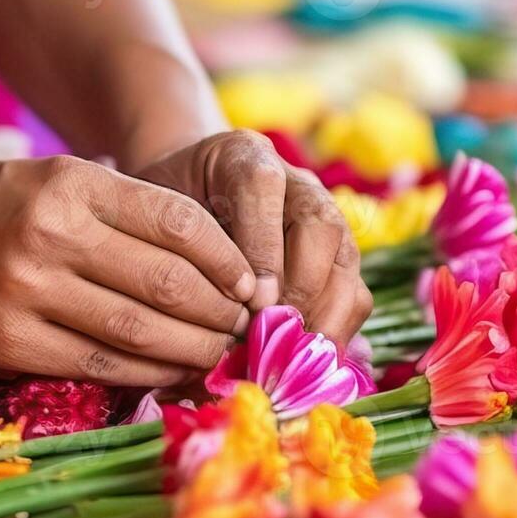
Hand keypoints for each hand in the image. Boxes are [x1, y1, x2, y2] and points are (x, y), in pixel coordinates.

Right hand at [0, 156, 254, 384]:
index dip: (228, 260)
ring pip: (140, 332)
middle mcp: (50, 234)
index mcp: (70, 183)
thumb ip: (123, 211)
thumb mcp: (53, 176)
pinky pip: (97, 365)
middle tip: (248, 326)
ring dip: (194, 349)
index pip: (179, 224)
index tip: (250, 283)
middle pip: (169, 283)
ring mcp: (26, 292)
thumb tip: (213, 266)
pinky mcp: (7, 342)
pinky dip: (146, 372)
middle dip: (222, 312)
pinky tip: (170, 371)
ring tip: (219, 353)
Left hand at [133, 130, 373, 345]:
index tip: (251, 303)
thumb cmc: (172, 210)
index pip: (262, 187)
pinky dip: (336, 330)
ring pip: (345, 261)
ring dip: (324, 316)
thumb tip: (214, 323)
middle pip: (321, 226)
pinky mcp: (339, 259)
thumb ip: (180, 247)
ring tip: (292, 357)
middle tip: (273, 337)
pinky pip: (354, 293)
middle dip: (300, 289)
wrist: (195, 192)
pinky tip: (306, 361)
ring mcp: (326, 219)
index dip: (261, 249)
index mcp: (245, 156)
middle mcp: (296, 183)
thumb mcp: (162, 214)